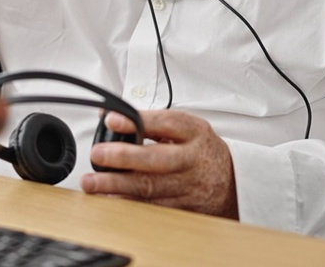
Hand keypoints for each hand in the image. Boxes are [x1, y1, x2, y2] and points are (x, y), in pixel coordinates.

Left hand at [80, 109, 238, 218]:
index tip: (111, 120)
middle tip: (97, 154)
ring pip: (151, 187)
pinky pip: (152, 207)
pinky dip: (129, 204)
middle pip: (157, 159)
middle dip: (124, 157)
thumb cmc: (199, 149)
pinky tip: (110, 200)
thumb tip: (109, 116)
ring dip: (118, 186)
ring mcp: (189, 186)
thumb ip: (149, 121)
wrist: (232, 182)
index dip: (138, 122)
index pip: (165, 123)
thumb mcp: (184, 128)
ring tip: (92, 182)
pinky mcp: (184, 208)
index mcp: (194, 132)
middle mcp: (192, 159)